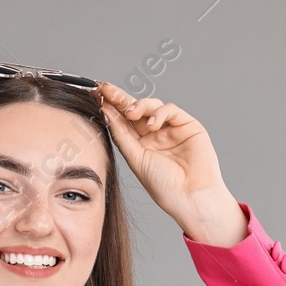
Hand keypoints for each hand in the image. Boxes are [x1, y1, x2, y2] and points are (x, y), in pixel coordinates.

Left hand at [96, 80, 246, 246]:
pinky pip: (170, 110)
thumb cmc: (165, 186)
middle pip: (135, 109)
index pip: (123, 121)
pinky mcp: (188, 125)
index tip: (95, 95)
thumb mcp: (136, 159)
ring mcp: (172, 129)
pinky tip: (153, 124)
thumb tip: (106, 111)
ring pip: (152, 106)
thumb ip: (121, 135)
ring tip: (130, 113)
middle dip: (120, 97)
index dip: (110, 107)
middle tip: (105, 88)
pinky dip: (159, 112)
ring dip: (139, 105)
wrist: (191, 197)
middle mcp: (155, 135)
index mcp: (141, 145)